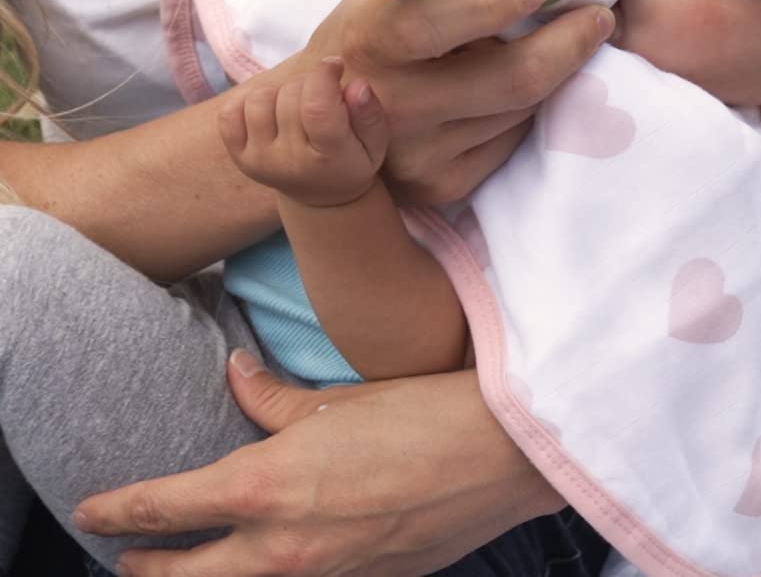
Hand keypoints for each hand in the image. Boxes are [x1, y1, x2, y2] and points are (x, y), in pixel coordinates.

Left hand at [75, 353, 562, 576]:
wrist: (498, 456)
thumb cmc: (419, 414)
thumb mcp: (337, 400)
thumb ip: (273, 399)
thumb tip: (234, 374)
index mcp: (266, 489)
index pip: (169, 507)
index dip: (121, 510)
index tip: (92, 510)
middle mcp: (282, 548)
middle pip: (187, 576)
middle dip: (147, 567)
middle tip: (123, 557)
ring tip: (185, 570)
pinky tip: (274, 563)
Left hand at [219, 58, 386, 207]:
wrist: (322, 196)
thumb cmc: (353, 159)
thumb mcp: (375, 142)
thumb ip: (370, 114)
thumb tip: (356, 85)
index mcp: (329, 159)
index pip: (316, 108)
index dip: (324, 75)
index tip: (335, 65)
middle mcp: (289, 163)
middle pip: (290, 96)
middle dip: (309, 80)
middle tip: (322, 91)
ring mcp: (259, 161)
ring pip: (260, 98)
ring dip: (280, 89)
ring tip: (297, 101)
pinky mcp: (239, 157)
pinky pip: (229, 113)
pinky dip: (248, 100)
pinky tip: (272, 108)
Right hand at [303, 0, 613, 203]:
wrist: (325, 120)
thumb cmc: (366, 38)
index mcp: (371, 42)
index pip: (434, 23)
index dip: (492, 3)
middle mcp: (392, 104)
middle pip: (509, 80)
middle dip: (567, 44)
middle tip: (598, 17)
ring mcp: (417, 154)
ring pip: (521, 110)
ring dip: (555, 73)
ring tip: (566, 41)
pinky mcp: (442, 186)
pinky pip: (512, 142)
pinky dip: (529, 110)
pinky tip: (526, 87)